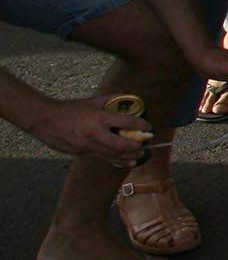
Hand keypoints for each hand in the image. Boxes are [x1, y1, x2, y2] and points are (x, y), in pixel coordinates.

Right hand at [27, 95, 152, 162]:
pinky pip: (103, 158)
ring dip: (129, 157)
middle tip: (145, 145)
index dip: (140, 125)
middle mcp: (95, 133)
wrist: (46, 120)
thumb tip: (130, 97)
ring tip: (140, 155)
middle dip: (136, 146)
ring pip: (113, 155)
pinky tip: (127, 162)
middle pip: (121, 145)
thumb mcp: (93, 100)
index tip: (148, 127)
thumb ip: (112, 99)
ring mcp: (88, 145)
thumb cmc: (71, 108)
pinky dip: (117, 161)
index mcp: (99, 117)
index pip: (126, 122)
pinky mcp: (82, 153)